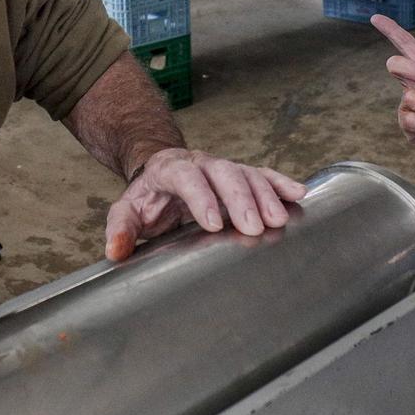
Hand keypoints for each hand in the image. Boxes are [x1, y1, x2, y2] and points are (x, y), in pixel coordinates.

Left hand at [103, 148, 307, 261]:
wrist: (161, 174)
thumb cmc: (148, 197)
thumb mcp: (127, 211)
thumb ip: (121, 228)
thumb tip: (115, 251)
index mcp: (171, 169)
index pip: (186, 178)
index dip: (200, 198)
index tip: (212, 223)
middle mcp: (201, 163)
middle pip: (224, 173)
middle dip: (241, 199)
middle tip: (254, 227)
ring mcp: (223, 168)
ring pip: (247, 174)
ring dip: (266, 195)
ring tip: (279, 220)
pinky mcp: (241, 176)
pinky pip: (263, 175)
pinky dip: (281, 184)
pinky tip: (299, 193)